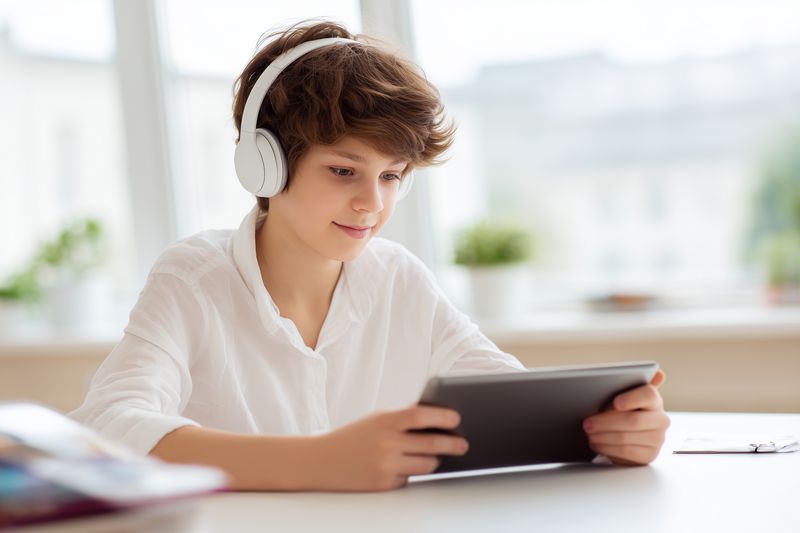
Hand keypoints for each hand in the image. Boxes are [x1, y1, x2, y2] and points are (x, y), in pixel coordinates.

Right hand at [309, 405, 468, 491]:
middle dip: (452, 444)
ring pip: (426, 464)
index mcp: (384, 421)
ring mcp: (385, 466)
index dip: (442, 416)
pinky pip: (410, 478)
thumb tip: (437, 419)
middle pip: (431, 443)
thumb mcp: (376, 420)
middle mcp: (386, 443)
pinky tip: (403, 466)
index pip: (420, 415)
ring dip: (435, 459)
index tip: (457, 418)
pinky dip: (412, 472)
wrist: (321, 462)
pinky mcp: (384, 485)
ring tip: (437, 454)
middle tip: (463, 444)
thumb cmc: (353, 437)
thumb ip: (402, 419)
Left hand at [583, 369, 669, 464]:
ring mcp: (657, 439)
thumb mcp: (621, 395)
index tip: (616, 402)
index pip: (648, 395)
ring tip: (588, 434)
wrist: (626, 432)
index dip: (632, 398)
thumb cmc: (620, 409)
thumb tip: (658, 373)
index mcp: (654, 399)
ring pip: (626, 438)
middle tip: (587, 423)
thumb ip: (627, 384)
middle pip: (633, 420)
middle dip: (606, 422)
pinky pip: (626, 453)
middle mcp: (660, 419)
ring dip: (602, 436)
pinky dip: (607, 448)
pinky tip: (596, 444)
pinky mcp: (649, 455)